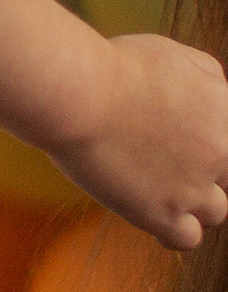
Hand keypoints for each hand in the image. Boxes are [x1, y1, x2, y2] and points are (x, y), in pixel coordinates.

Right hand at [49, 27, 227, 250]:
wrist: (79, 94)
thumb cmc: (115, 67)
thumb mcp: (171, 53)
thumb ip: (206, 76)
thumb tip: (216, 92)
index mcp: (225, 112)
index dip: (210, 139)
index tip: (185, 139)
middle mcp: (220, 152)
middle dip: (206, 171)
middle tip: (170, 159)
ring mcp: (192, 187)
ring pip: (216, 211)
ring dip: (193, 201)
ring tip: (159, 186)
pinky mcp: (161, 214)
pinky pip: (187, 239)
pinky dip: (174, 230)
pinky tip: (153, 214)